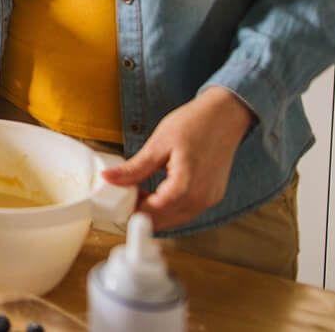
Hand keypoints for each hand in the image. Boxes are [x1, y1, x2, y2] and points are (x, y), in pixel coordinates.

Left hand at [100, 86, 254, 230]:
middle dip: (142, 214)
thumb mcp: (158, 144)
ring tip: (136, 194)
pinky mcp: (212, 195)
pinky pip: (187, 210)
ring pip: (177, 218)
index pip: (154, 211)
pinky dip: (170, 207)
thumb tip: (108, 178)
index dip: (133, 211)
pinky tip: (155, 193)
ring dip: (156, 212)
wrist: (225, 115)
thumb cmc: (195, 123)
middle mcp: (202, 198)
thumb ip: (134, 168)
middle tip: (122, 201)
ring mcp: (210, 199)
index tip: (117, 206)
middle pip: (166, 220)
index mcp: (187, 185)